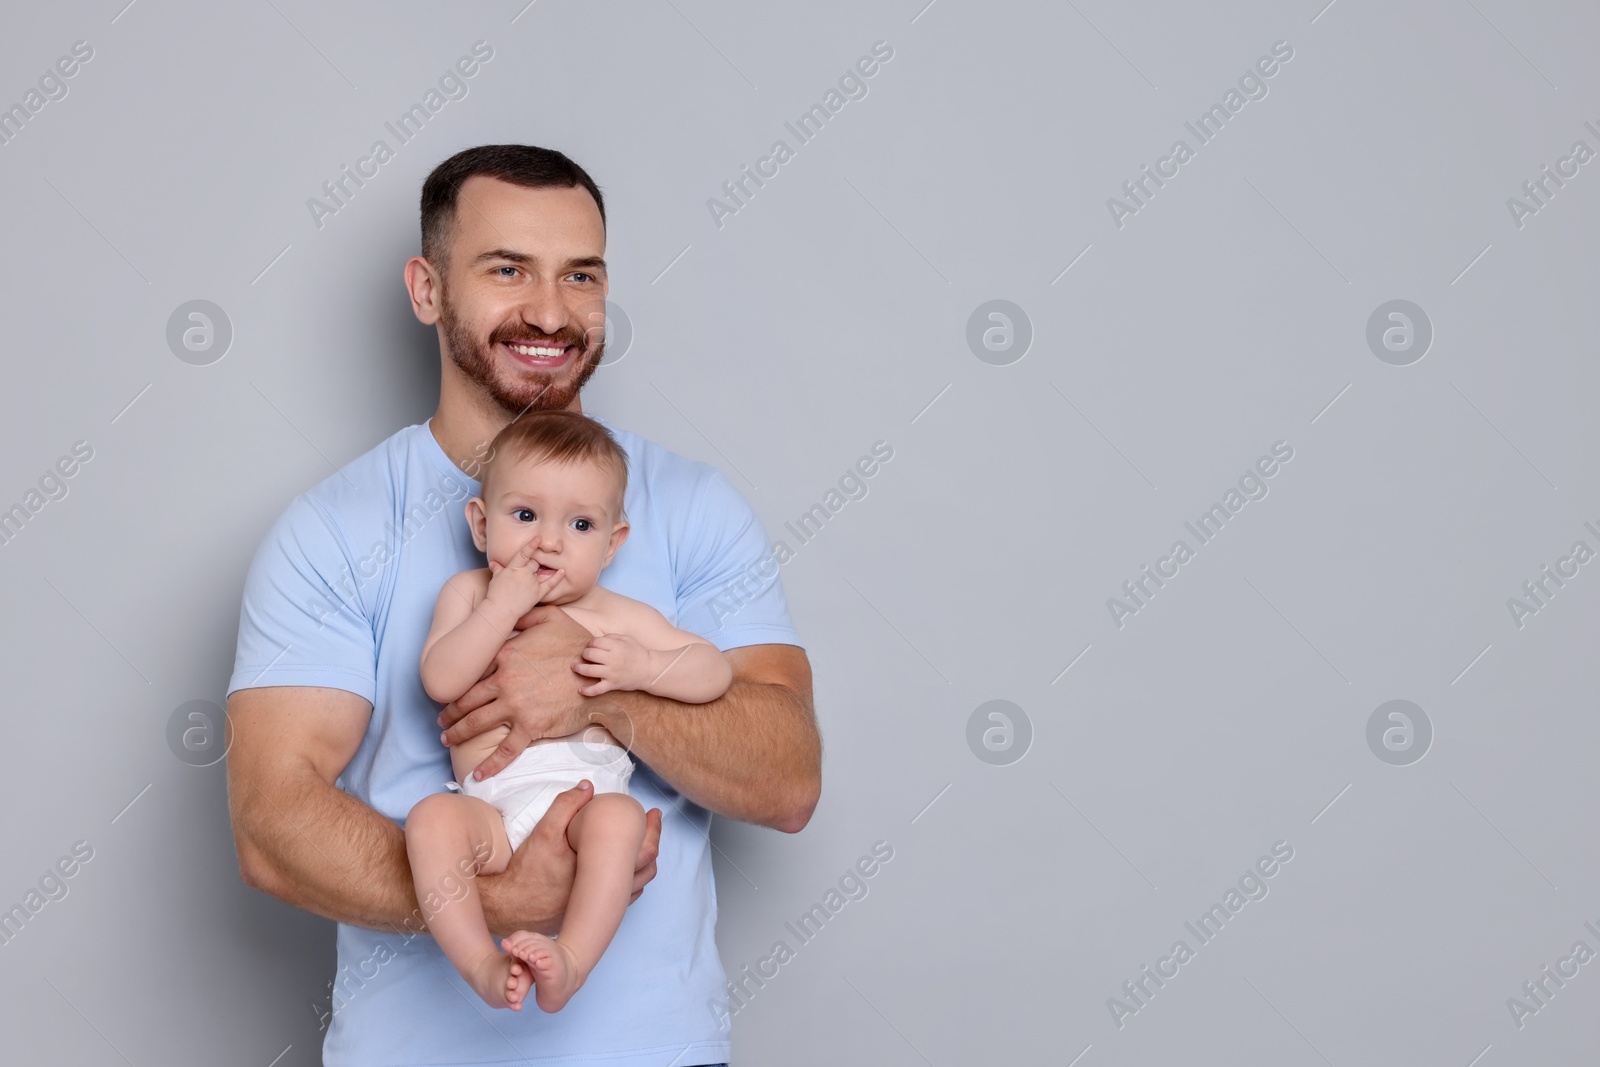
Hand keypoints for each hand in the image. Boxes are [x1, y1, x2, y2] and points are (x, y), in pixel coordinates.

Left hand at [437, 605, 597, 779]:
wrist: (600, 678)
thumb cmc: (578, 647)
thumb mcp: (552, 618)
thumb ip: (525, 615)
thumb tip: (511, 613)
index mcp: (506, 656)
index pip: (474, 672)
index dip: (459, 684)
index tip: (451, 692)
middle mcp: (505, 682)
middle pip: (468, 700)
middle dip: (450, 712)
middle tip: (442, 720)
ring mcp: (515, 706)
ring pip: (477, 723)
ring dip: (458, 733)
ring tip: (447, 739)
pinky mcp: (529, 727)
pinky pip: (505, 750)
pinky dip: (490, 765)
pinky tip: (478, 776)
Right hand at [478, 781, 662, 937]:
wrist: (509, 907)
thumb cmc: (526, 871)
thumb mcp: (544, 832)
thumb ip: (566, 806)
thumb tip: (588, 786)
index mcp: (601, 873)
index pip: (643, 852)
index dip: (653, 831)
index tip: (654, 814)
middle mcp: (606, 895)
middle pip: (646, 870)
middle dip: (653, 844)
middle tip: (654, 823)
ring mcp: (600, 910)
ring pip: (636, 886)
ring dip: (643, 864)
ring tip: (642, 843)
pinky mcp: (592, 917)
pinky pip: (621, 898)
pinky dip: (629, 879)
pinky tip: (621, 865)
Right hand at [485, 537, 562, 615]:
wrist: (500, 610)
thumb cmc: (495, 595)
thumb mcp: (495, 579)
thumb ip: (497, 569)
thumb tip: (493, 563)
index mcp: (513, 568)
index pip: (524, 553)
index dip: (532, 545)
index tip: (538, 538)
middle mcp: (524, 573)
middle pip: (534, 562)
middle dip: (534, 562)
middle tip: (532, 566)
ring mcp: (532, 582)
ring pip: (541, 571)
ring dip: (542, 569)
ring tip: (547, 567)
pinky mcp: (538, 593)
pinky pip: (550, 583)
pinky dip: (557, 577)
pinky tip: (562, 571)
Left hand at [574, 633, 654, 695]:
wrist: (650, 670)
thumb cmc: (638, 653)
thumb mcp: (627, 639)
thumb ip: (611, 637)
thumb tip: (596, 640)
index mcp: (616, 646)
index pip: (595, 642)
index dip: (591, 643)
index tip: (592, 646)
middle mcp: (612, 659)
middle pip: (589, 654)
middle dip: (585, 653)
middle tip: (586, 655)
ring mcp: (611, 673)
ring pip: (589, 670)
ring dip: (578, 668)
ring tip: (574, 667)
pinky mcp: (613, 685)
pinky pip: (597, 690)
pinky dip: (587, 691)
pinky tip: (580, 690)